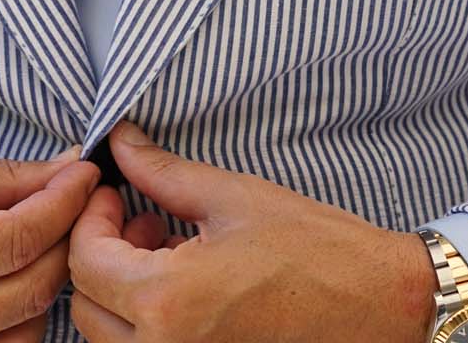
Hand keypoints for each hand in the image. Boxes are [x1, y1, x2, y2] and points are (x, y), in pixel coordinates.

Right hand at [0, 145, 100, 341]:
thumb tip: (63, 173)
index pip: (14, 241)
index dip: (62, 204)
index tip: (85, 175)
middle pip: (28, 291)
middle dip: (66, 240)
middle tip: (77, 203)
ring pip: (22, 334)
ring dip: (45, 285)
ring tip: (41, 240)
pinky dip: (15, 323)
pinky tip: (9, 284)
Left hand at [67, 122, 436, 342]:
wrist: (382, 306)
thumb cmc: (318, 250)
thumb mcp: (233, 197)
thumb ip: (162, 172)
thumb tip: (118, 143)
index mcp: (168, 300)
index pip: (85, 261)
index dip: (91, 219)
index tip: (114, 195)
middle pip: (87, 306)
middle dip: (102, 255)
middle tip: (144, 220)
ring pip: (111, 337)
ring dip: (122, 291)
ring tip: (169, 250)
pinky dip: (149, 322)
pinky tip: (188, 286)